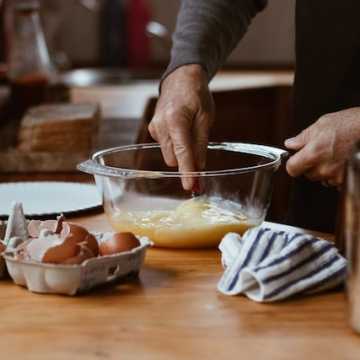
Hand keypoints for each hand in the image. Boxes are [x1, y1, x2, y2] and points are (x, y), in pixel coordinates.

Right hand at [148, 64, 214, 189]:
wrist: (181, 79)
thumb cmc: (196, 96)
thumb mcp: (205, 118)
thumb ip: (201, 144)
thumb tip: (200, 168)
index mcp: (176, 120)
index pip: (182, 153)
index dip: (187, 171)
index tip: (190, 186)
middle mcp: (160, 126)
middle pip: (173, 158)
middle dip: (186, 161)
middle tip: (199, 154)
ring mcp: (154, 128)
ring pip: (169, 154)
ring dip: (181, 152)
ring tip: (190, 133)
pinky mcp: (153, 129)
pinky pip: (165, 146)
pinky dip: (175, 145)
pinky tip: (180, 130)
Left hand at [285, 107, 359, 186]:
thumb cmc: (348, 124)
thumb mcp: (321, 125)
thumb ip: (302, 138)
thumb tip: (290, 144)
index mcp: (313, 154)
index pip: (291, 169)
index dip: (292, 163)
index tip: (295, 159)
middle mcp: (323, 168)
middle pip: (306, 174)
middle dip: (309, 165)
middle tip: (319, 152)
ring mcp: (335, 176)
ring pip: (320, 177)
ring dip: (322, 170)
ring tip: (332, 154)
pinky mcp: (345, 180)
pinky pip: (333, 181)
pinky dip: (334, 174)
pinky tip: (340, 161)